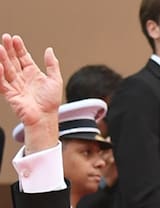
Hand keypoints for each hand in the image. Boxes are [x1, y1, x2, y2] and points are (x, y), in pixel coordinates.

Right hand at [0, 35, 62, 151]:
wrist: (45, 118)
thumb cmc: (51, 103)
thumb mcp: (55, 80)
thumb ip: (52, 65)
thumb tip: (49, 50)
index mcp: (33, 74)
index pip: (23, 57)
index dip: (19, 48)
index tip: (15, 38)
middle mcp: (23, 78)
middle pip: (13, 60)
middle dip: (9, 49)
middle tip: (5, 37)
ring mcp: (15, 85)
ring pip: (7, 69)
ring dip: (3, 58)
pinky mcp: (10, 94)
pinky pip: (2, 83)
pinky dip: (0, 74)